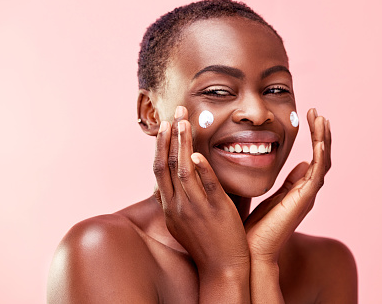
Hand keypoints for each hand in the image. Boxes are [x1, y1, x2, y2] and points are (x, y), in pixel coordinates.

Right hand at [153, 106, 249, 272]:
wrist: (222, 268)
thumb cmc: (207, 242)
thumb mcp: (183, 222)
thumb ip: (180, 199)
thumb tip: (179, 179)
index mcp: (169, 207)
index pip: (159, 170)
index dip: (161, 146)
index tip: (165, 127)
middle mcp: (177, 205)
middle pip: (166, 165)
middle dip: (170, 136)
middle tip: (175, 113)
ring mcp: (195, 207)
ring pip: (183, 170)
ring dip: (183, 143)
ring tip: (186, 122)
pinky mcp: (215, 210)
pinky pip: (206, 185)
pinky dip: (201, 168)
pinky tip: (198, 153)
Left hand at [244, 108, 331, 263]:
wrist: (251, 252)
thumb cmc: (254, 228)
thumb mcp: (269, 198)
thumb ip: (284, 183)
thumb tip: (298, 165)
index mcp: (297, 191)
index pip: (312, 160)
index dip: (313, 140)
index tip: (309, 118)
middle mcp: (306, 192)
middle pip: (322, 158)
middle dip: (321, 135)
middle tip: (318, 113)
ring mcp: (307, 195)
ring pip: (323, 161)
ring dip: (324, 139)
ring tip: (321, 118)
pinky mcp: (304, 199)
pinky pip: (318, 171)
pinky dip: (321, 153)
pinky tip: (320, 137)